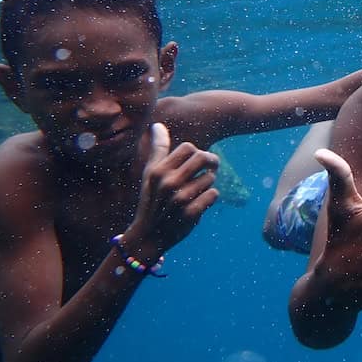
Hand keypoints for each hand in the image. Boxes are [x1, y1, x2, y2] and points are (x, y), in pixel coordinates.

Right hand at [127, 123, 219, 254]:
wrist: (148, 236)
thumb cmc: (151, 200)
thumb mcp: (150, 175)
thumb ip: (158, 150)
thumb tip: (157, 125)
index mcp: (158, 171)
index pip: (188, 148)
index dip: (197, 152)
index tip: (198, 159)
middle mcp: (168, 184)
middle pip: (202, 158)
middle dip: (211, 161)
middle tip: (211, 167)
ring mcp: (180, 200)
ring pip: (210, 178)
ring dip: (209, 182)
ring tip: (199, 189)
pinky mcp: (191, 214)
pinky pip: (213, 194)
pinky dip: (211, 197)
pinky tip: (201, 202)